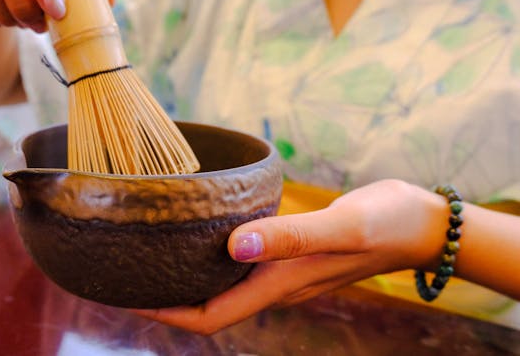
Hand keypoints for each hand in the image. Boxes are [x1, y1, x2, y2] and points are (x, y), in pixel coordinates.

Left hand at [132, 179, 447, 334]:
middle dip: (163, 296)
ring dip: (183, 275)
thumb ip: (288, 237)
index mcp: (278, 286)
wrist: (417, 221)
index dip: (165, 313)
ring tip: (146, 252)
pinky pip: (237, 260)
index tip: (125, 296)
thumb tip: (232, 246)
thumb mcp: (339, 228)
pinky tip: (195, 230)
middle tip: (122, 271)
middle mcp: (273, 284)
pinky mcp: (287, 251)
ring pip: (220, 284)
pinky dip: (209, 253)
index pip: (209, 317)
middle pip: (206, 306)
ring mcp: (280, 270)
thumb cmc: (384, 224)